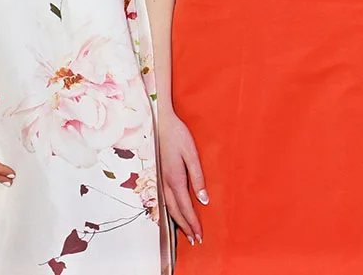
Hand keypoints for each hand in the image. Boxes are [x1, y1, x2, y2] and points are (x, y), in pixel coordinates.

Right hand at [159, 108, 206, 245]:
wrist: (159, 122)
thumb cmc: (178, 135)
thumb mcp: (192, 154)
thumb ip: (198, 177)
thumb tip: (204, 200)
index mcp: (175, 179)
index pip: (186, 207)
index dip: (193, 223)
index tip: (200, 235)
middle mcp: (165, 183)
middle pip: (176, 212)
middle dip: (186, 227)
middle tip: (196, 240)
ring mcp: (160, 180)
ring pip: (169, 208)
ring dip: (178, 222)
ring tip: (187, 233)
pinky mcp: (159, 176)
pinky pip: (165, 200)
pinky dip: (172, 211)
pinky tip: (176, 214)